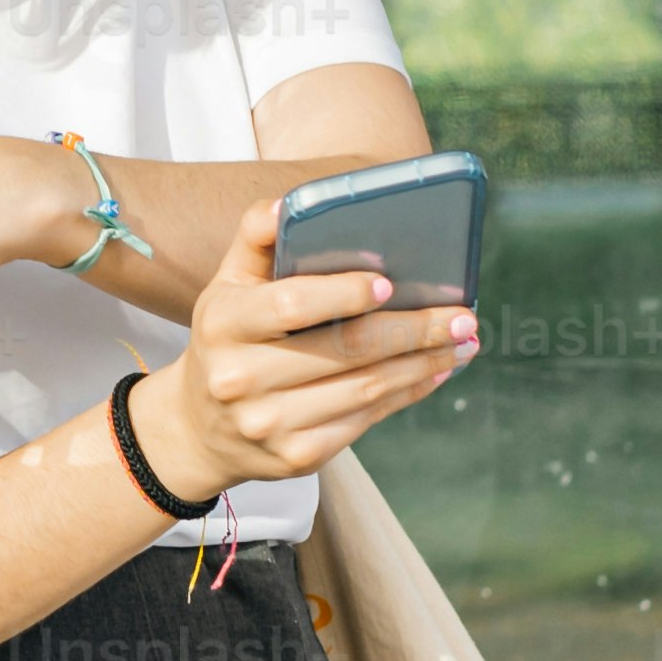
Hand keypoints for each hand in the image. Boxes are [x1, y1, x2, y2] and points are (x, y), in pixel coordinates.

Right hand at [127, 200, 470, 506]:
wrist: (198, 428)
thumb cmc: (228, 340)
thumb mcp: (227, 285)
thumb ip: (257, 237)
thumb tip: (290, 204)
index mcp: (224, 323)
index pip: (291, 304)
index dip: (342, 294)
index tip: (390, 283)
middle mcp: (240, 378)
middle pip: (345, 350)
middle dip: (413, 330)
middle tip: (462, 315)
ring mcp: (269, 423)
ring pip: (365, 388)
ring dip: (424, 363)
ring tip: (462, 342)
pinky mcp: (296, 456)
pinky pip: (365, 421)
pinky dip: (408, 394)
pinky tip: (434, 372)